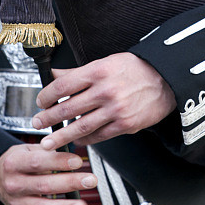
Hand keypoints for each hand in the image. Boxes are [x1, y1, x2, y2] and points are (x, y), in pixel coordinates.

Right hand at [0, 144, 96, 204]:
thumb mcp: (27, 149)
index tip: (77, 161)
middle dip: (69, 183)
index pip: (38, 163)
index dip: (58, 162)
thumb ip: (48, 151)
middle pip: (43, 186)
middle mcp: (14, 185)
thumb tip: (72, 154)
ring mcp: (18, 203)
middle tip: (90, 180)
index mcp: (14, 164)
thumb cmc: (17, 161)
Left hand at [33, 52, 176, 148]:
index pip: (62, 85)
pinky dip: (86, 140)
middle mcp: (105, 91)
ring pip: (81, 127)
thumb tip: (56, 75)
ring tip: (49, 142)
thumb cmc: (137, 69)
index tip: (40, 102)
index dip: (46, 96)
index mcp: (98, 72)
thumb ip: (79, 72)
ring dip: (61, 136)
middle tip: (37, 124)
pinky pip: (99, 135)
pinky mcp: (125, 124)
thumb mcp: (107, 62)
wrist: (167, 80)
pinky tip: (77, 141)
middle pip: (67, 108)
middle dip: (48, 119)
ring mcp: (116, 110)